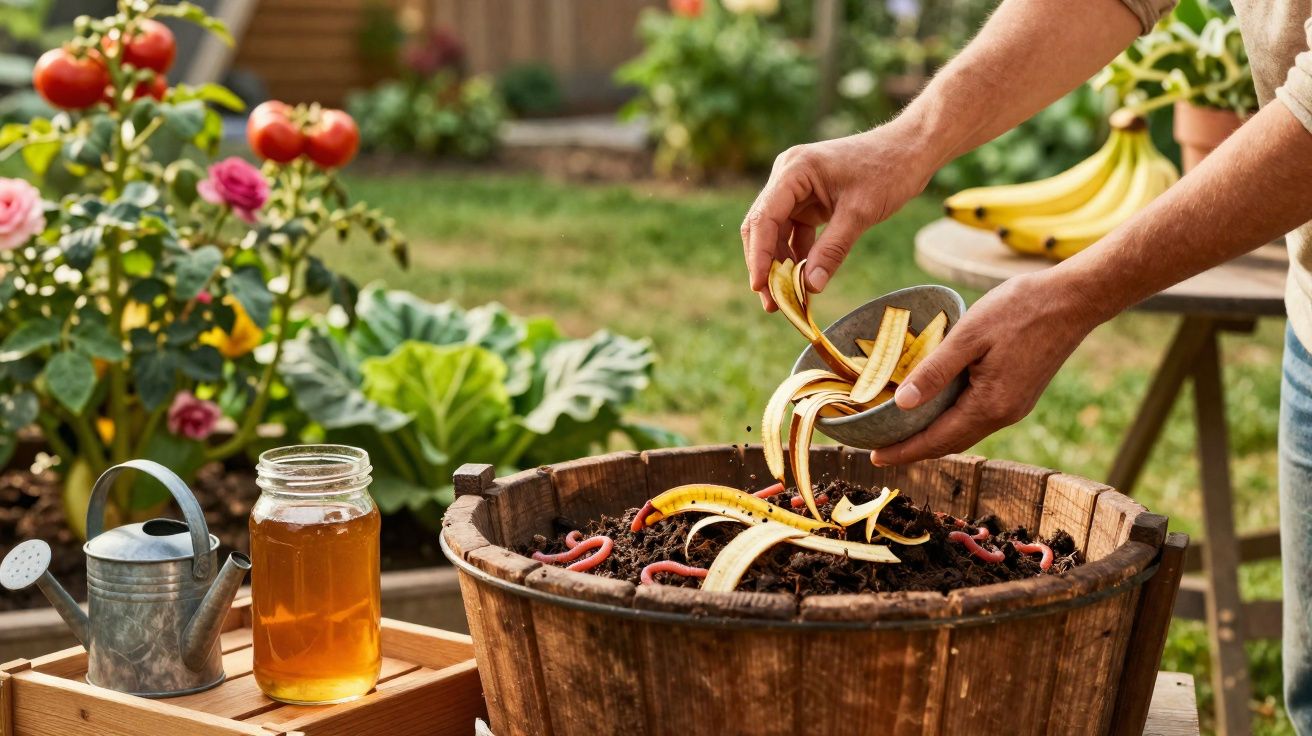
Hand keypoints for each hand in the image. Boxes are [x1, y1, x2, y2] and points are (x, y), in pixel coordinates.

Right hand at [741, 122, 935, 309]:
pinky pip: (794, 232)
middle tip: (771, 302)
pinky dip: (797, 256)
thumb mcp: (860, 213)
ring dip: (780, 265)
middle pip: (763, 227)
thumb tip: (810, 288)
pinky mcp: (809, 200)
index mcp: (794, 170)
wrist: (911, 150)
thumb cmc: (888, 171)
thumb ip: (832, 250)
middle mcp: (788, 177)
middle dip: (765, 264)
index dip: (759, 255)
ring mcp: (797, 189)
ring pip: (776, 233)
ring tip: (785, 299)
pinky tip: (802, 281)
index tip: (759, 286)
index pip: (764, 217)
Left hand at [870, 272, 1102, 464]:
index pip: (937, 441)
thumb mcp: (969, 334)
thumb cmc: (1020, 309)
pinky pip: (978, 418)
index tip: (874, 457)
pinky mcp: (1019, 395)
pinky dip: (952, 421)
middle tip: (880, 449)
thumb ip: (935, 371)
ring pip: (965, 432)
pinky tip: (935, 409)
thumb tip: (902, 404)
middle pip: (951, 443)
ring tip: (901, 432)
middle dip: (914, 449)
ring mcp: (1014, 407)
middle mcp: (1004, 414)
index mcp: (990, 405)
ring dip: (933, 437)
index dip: (904, 451)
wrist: (1074, 299)